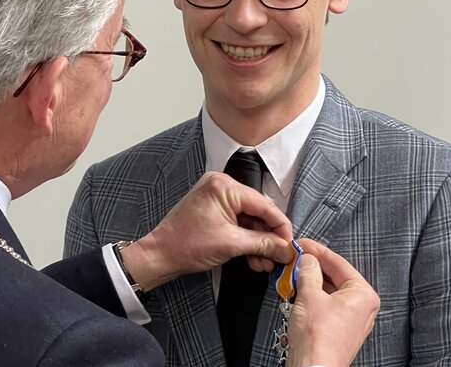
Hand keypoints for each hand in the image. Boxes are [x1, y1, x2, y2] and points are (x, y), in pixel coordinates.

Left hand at [120, 171, 292, 289]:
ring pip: (250, 220)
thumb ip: (263, 244)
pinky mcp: (215, 210)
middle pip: (258, 212)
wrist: (160, 255)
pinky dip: (247, 240)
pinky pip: (239, 223)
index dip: (280, 227)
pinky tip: (255, 258)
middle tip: (279, 257)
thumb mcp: (231, 244)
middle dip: (269, 238)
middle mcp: (222, 186)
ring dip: (259, 243)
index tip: (290, 244)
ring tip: (265, 263)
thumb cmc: (185, 245)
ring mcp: (218, 197)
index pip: (264, 205)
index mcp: (225, 187)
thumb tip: (285, 248)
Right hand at [286, 239, 379, 366]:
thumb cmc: (318, 338)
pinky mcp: (340, 331)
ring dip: (311, 283)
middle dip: (313, 268)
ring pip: (330, 292)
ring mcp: (352, 321)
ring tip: (293, 274)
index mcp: (363, 295)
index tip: (303, 244)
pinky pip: (327, 306)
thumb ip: (308, 272)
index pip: (339, 263)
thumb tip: (307, 260)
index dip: (317, 251)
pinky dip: (313, 298)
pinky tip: (298, 292)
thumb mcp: (309, 295)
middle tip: (296, 258)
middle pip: (335, 277)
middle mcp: (362, 307)